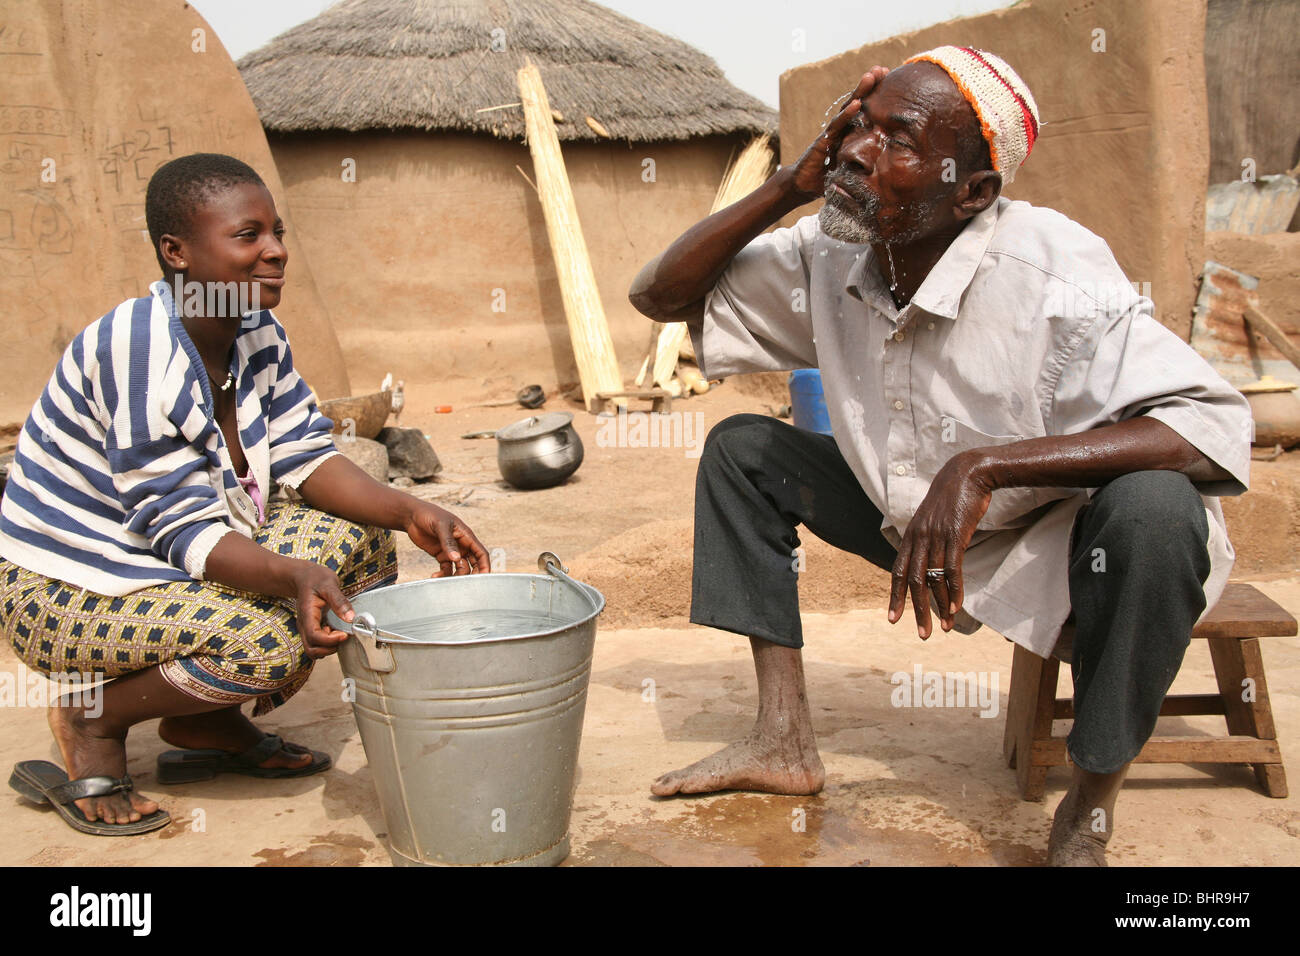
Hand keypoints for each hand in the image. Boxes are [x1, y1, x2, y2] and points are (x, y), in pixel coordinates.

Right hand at [290, 560, 354, 658]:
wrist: (305, 577)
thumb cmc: (316, 579)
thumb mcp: (329, 584)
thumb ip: (339, 601)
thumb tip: (351, 618)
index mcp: (307, 615)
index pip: (314, 637)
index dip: (330, 640)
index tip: (344, 633)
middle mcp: (304, 625)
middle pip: (312, 650)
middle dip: (330, 648)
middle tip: (343, 635)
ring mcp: (307, 629)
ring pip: (313, 650)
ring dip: (329, 648)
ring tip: (340, 634)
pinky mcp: (312, 629)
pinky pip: (317, 645)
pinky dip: (328, 645)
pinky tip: (336, 632)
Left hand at [405, 501, 490, 576]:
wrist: (412, 516)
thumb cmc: (429, 514)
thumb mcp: (440, 526)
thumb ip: (448, 542)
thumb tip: (456, 558)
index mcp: (466, 536)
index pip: (481, 553)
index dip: (484, 565)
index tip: (483, 578)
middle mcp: (461, 545)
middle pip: (473, 564)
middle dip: (471, 574)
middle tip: (462, 584)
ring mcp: (451, 551)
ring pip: (460, 568)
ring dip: (454, 576)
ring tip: (441, 578)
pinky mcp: (441, 556)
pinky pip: (446, 569)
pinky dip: (442, 575)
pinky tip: (434, 576)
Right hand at [788, 66, 889, 199]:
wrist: (804, 185)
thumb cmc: (830, 177)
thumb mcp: (853, 169)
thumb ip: (868, 164)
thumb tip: (892, 167)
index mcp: (850, 133)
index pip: (865, 111)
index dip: (876, 96)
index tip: (889, 80)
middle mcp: (842, 129)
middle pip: (857, 103)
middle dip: (869, 86)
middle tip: (882, 69)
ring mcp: (832, 133)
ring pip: (847, 108)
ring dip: (859, 92)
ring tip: (871, 76)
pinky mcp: (823, 142)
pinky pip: (837, 126)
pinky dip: (847, 114)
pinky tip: (857, 104)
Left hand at [888, 451, 993, 638]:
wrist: (968, 472)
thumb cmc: (953, 498)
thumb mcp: (933, 519)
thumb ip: (927, 538)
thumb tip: (928, 559)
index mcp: (911, 535)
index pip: (898, 572)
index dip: (895, 596)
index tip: (893, 619)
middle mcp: (919, 538)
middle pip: (913, 582)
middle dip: (917, 610)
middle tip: (922, 634)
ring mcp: (936, 536)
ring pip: (933, 579)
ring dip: (939, 606)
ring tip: (946, 627)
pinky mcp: (955, 535)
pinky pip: (951, 569)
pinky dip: (953, 591)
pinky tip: (956, 607)